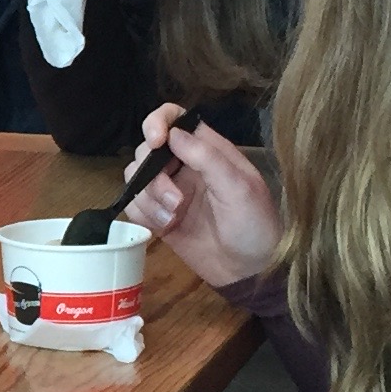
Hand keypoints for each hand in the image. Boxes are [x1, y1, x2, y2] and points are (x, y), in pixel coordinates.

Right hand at [122, 101, 280, 288]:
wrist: (249, 272)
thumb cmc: (254, 225)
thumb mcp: (239, 188)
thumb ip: (207, 158)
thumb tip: (174, 133)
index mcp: (209, 150)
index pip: (175, 119)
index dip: (158, 122)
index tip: (155, 142)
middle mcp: (185, 166)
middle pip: (147, 151)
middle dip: (153, 175)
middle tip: (176, 201)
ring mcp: (170, 192)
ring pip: (136, 179)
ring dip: (149, 199)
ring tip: (173, 219)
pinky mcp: (159, 218)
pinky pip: (135, 206)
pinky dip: (144, 216)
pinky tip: (166, 228)